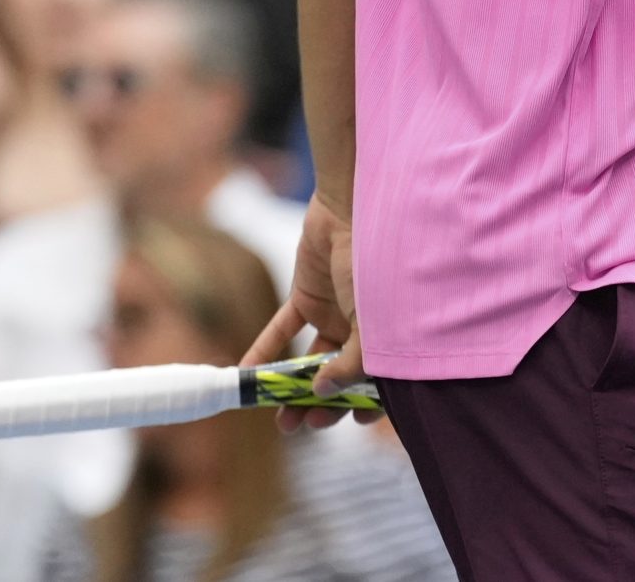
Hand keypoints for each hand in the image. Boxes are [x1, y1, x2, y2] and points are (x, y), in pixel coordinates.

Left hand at [242, 192, 375, 430]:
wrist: (355, 208)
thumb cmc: (376, 265)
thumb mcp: (371, 322)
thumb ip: (351, 364)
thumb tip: (322, 394)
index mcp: (387, 336)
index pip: (378, 382)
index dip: (366, 405)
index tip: (351, 422)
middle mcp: (361, 329)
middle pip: (340, 378)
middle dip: (322, 406)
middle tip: (302, 425)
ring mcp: (333, 313)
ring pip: (310, 362)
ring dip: (293, 388)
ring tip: (277, 418)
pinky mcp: (306, 296)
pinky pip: (282, 329)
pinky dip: (264, 351)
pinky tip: (247, 374)